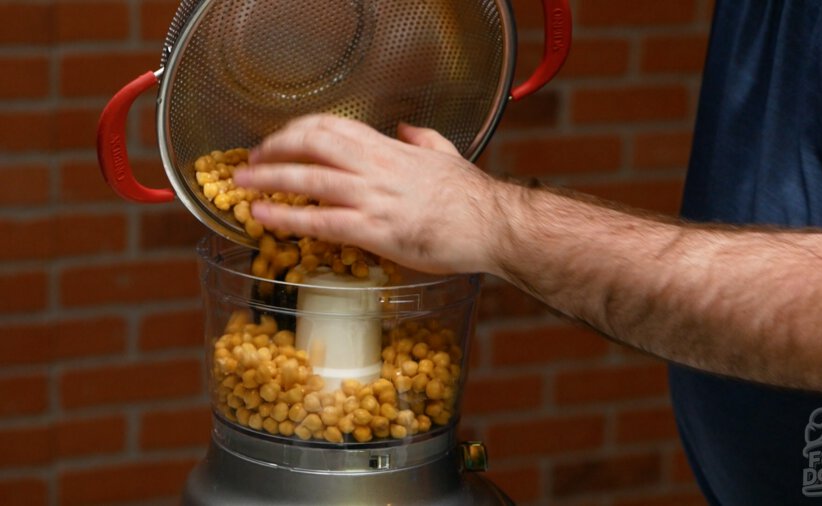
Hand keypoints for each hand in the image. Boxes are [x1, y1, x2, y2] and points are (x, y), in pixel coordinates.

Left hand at [233, 114, 507, 274]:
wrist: (494, 226)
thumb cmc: (473, 198)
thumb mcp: (446, 155)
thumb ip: (422, 139)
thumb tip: (406, 128)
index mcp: (391, 148)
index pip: (332, 125)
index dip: (297, 129)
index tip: (279, 138)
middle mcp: (376, 166)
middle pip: (312, 143)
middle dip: (275, 148)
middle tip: (251, 161)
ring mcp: (374, 197)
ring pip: (308, 178)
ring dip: (268, 179)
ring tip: (240, 185)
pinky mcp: (375, 230)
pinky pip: (320, 221)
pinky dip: (285, 216)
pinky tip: (261, 217)